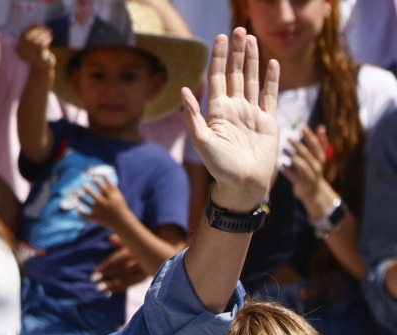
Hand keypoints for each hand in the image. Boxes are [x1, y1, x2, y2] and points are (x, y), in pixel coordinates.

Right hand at [16, 24, 54, 71]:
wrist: (43, 67)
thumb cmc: (39, 52)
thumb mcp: (35, 42)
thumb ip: (34, 33)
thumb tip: (36, 23)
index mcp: (19, 48)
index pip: (23, 35)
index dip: (31, 28)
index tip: (40, 24)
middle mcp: (21, 53)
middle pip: (28, 38)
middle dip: (38, 31)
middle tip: (47, 29)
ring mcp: (28, 57)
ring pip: (35, 41)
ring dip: (43, 35)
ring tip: (49, 33)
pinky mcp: (37, 59)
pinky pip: (41, 46)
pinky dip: (46, 40)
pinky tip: (50, 38)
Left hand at [76, 175, 133, 231]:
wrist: (121, 221)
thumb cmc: (119, 204)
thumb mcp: (117, 194)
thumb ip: (110, 184)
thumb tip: (104, 174)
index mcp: (109, 197)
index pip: (102, 188)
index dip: (97, 182)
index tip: (93, 177)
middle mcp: (103, 203)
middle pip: (93, 195)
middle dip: (88, 189)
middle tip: (84, 185)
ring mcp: (99, 211)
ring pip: (87, 204)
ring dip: (81, 199)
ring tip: (78, 195)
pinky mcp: (95, 218)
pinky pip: (86, 215)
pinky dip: (80, 212)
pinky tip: (77, 207)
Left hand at [91, 235, 146, 294]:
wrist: (160, 253)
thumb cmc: (143, 244)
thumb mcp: (135, 239)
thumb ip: (122, 241)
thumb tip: (111, 238)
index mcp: (139, 249)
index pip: (121, 258)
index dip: (108, 264)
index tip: (97, 269)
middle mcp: (143, 260)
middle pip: (123, 269)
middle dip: (108, 274)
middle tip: (95, 279)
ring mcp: (146, 270)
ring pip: (127, 279)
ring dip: (113, 284)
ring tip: (100, 288)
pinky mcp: (145, 278)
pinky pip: (131, 284)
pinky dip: (120, 288)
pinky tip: (109, 292)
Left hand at [183, 28, 279, 211]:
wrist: (244, 183)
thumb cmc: (219, 167)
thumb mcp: (202, 141)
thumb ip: (194, 116)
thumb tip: (184, 90)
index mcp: (217, 111)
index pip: (218, 78)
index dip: (219, 58)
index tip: (220, 38)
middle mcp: (234, 109)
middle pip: (236, 74)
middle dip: (237, 52)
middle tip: (239, 30)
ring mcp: (251, 113)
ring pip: (252, 80)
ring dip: (252, 60)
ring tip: (252, 39)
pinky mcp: (268, 121)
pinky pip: (270, 95)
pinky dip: (271, 79)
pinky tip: (272, 64)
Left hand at [280, 124, 331, 208]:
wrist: (314, 193)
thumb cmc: (314, 171)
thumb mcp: (318, 158)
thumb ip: (320, 143)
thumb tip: (321, 127)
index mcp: (321, 158)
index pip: (317, 145)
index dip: (310, 136)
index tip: (302, 127)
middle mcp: (317, 166)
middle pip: (307, 154)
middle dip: (298, 145)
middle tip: (288, 137)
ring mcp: (310, 175)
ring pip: (302, 164)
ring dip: (292, 156)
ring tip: (282, 150)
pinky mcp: (302, 184)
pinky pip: (294, 176)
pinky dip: (288, 170)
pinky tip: (282, 165)